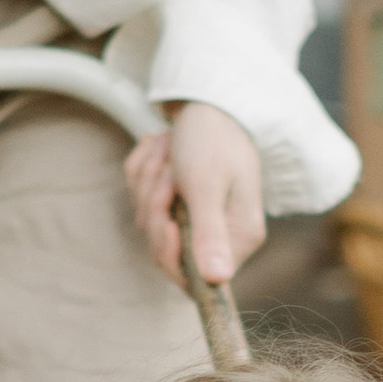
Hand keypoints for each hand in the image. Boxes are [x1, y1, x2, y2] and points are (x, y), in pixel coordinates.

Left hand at [125, 100, 264, 288]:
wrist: (208, 102)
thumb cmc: (212, 140)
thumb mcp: (207, 185)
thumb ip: (209, 234)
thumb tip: (218, 280)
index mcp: (239, 238)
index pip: (196, 278)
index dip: (170, 252)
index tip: (165, 220)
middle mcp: (221, 238)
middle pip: (165, 249)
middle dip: (155, 205)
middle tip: (168, 168)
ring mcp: (197, 222)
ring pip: (149, 224)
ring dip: (148, 183)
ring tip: (167, 149)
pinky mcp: (177, 206)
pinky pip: (143, 204)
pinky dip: (144, 173)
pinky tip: (160, 148)